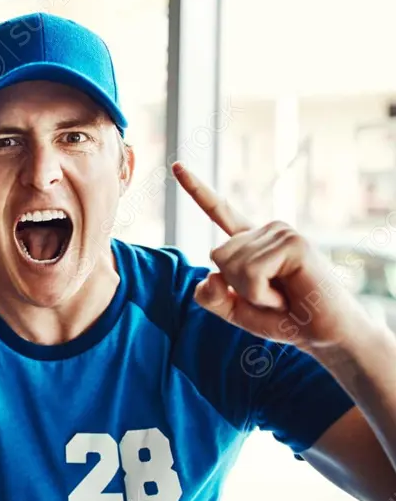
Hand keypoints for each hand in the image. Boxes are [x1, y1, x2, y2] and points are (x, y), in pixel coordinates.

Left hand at [172, 162, 367, 351]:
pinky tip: (287, 294)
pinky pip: (251, 273)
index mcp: (251, 242)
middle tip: (271, 296)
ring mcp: (281, 232)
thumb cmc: (284, 319)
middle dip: (236, 287)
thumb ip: (209, 295)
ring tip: (282, 295)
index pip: (219, 211)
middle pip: (217, 256)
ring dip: (253, 293)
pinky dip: (262, 294)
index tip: (177, 165)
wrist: (324, 334)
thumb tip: (209, 274)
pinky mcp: (293, 243)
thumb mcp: (234, 309)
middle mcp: (265, 231)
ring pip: (232, 266)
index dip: (197, 189)